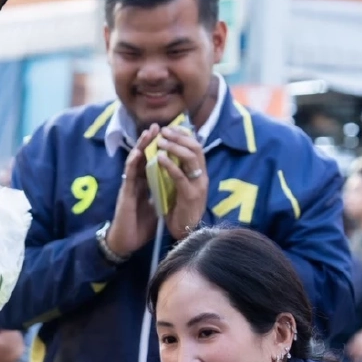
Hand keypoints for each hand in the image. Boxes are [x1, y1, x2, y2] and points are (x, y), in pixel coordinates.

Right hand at [106, 126, 160, 258]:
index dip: (158, 150)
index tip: (167, 137)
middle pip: (143, 157)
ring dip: (141, 146)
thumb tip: (173, 187)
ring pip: (135, 161)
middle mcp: (136, 182)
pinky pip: (129, 175)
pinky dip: (133, 162)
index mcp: (144, 185)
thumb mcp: (156, 208)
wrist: (127, 242)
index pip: (152, 162)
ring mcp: (130, 186)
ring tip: (148, 132)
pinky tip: (138, 152)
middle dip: (150, 141)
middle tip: (157, 126)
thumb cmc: (140, 227)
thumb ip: (162, 195)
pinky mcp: (125, 193)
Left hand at [154, 125, 209, 240]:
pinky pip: (180, 176)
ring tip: (160, 141)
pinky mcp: (190, 196)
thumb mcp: (180, 187)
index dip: (184, 134)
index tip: (170, 127)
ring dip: (174, 147)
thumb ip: (177, 172)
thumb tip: (167, 155)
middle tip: (163, 131)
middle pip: (195, 147)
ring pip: (190, 158)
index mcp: (199, 173)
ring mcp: (198, 185)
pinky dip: (170, 165)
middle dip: (179, 136)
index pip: (196, 146)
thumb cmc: (181, 211)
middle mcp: (202, 176)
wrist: (187, 234)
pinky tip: (159, 158)